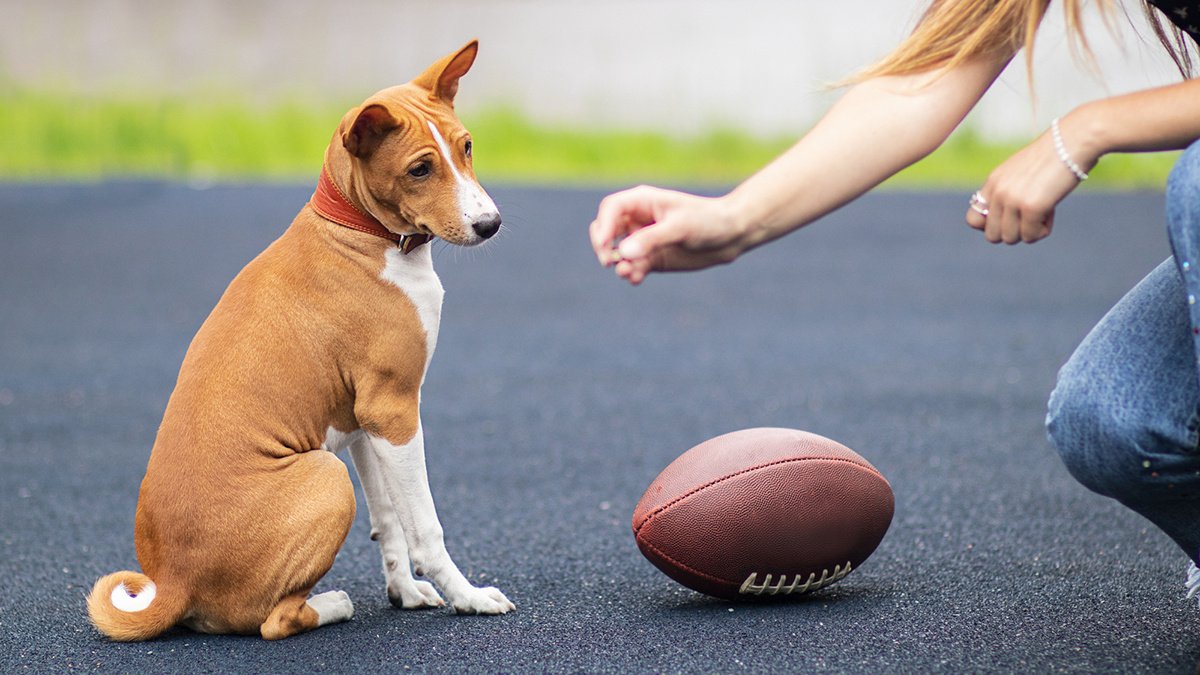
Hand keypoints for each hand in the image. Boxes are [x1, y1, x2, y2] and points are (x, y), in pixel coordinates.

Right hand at [588, 185, 748, 284]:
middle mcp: (639, 220)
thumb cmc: (707, 221)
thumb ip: (651, 239)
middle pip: (606, 229)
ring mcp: (644, 240)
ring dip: (618, 264)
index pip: (612, 209)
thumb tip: (623, 252)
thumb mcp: (680, 227)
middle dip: (603, 245)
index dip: (603, 225)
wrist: (730, 236)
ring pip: (617, 252)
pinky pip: (632, 267)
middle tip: (608, 261)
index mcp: (643, 201)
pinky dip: (631, 274)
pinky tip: (636, 279)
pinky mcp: (651, 258)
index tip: (604, 244)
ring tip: (628, 273)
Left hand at [965, 119, 1093, 243]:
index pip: (972, 220)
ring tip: (1043, 213)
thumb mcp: (1020, 172)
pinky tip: (1051, 212)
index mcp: (992, 182)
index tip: (1010, 220)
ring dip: (1029, 232)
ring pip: (1011, 239)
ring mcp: (1012, 200)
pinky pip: (1030, 236)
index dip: (990, 226)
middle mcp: (998, 191)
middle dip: (1013, 233)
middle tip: (1030, 218)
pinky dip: (1043, 230)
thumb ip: (1008, 192)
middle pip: (992, 236)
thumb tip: (1004, 223)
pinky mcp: (1031, 207)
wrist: (1073, 141)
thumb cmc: (1053, 157)